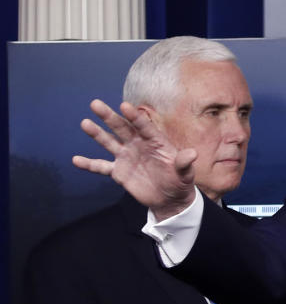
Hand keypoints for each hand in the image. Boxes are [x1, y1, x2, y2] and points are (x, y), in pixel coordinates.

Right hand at [73, 99, 196, 219]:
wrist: (170, 199)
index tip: (124, 106)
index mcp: (155, 142)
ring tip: (85, 123)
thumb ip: (184, 163)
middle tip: (96, 104)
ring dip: (97, 134)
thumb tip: (192, 154)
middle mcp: (138, 145)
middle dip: (109, 117)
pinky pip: (101, 167)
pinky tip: (76, 160)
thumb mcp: (185, 174)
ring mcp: (126, 157)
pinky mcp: (118, 171)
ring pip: (109, 142)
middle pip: (121, 128)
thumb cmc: (180, 182)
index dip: (134, 117)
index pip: (143, 126)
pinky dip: (89, 165)